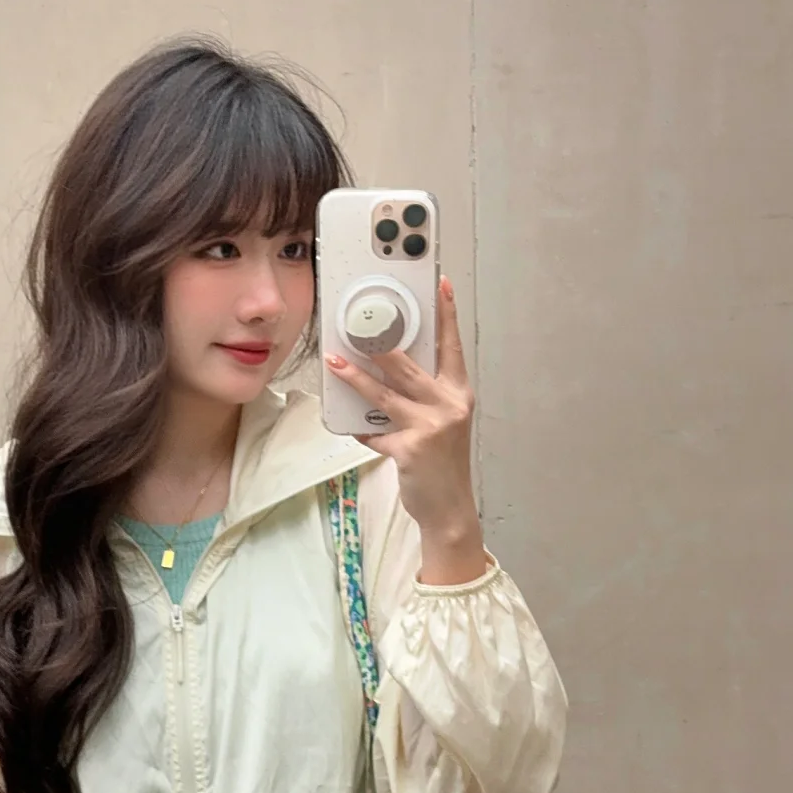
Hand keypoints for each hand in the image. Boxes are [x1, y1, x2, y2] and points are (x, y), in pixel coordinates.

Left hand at [325, 275, 487, 581]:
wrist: (449, 508)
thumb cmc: (442, 464)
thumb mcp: (443, 424)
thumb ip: (423, 397)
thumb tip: (389, 372)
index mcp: (458, 394)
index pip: (452, 346)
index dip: (446, 314)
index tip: (441, 284)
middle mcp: (449, 406)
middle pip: (408, 365)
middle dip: (381, 343)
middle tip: (360, 321)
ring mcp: (430, 427)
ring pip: (384, 393)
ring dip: (355, 377)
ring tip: (334, 361)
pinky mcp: (410, 449)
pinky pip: (375, 433)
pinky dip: (361, 431)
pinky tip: (352, 428)